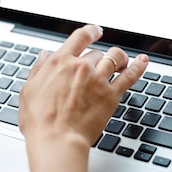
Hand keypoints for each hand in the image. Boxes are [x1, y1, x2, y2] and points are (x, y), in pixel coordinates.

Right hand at [19, 23, 148, 150]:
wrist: (56, 140)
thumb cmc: (40, 121)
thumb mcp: (29, 90)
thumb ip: (39, 70)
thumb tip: (45, 56)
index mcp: (60, 62)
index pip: (80, 38)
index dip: (90, 32)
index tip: (95, 31)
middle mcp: (81, 66)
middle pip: (96, 52)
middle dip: (98, 57)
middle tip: (97, 66)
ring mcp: (98, 80)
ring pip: (115, 58)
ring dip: (119, 58)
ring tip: (121, 61)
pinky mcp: (111, 95)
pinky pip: (130, 76)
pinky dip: (138, 66)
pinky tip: (143, 62)